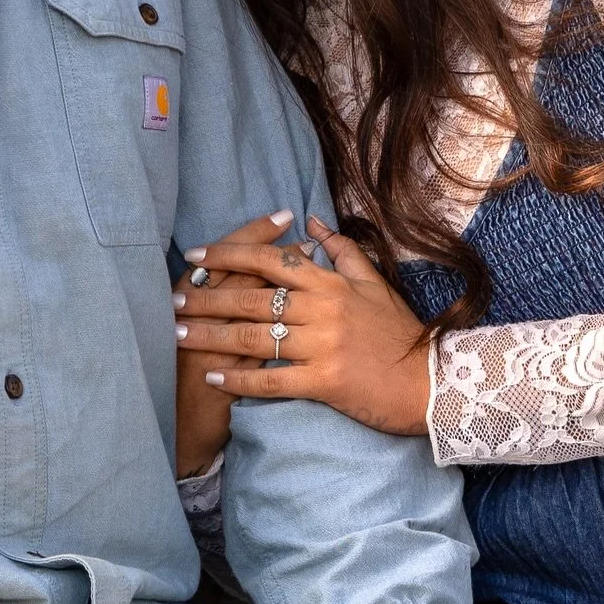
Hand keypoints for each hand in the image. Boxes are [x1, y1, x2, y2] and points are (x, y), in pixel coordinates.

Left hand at [174, 217, 429, 436]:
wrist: (431, 383)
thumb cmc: (401, 333)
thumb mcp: (376, 284)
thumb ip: (343, 251)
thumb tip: (312, 221)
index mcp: (331, 283)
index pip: (270, 259)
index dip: (228, 255)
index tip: (196, 256)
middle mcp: (323, 308)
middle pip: (251, 297)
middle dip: (206, 298)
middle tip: (172, 301)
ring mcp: (322, 345)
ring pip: (252, 336)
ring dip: (211, 336)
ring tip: (180, 335)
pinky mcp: (324, 381)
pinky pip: (270, 379)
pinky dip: (238, 379)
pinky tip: (212, 377)